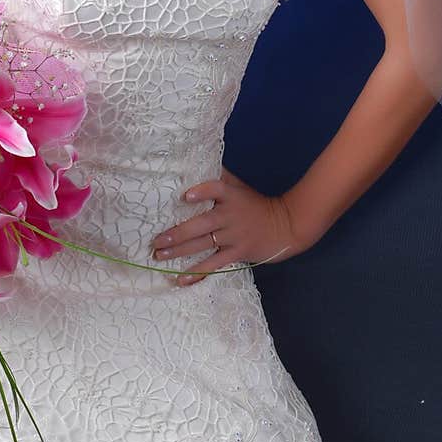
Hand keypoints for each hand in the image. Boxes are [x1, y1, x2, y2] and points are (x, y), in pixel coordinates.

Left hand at [149, 167, 309, 286]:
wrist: (285, 226)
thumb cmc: (255, 204)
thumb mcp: (239, 187)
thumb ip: (220, 177)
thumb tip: (196, 162)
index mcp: (230, 196)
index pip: (215, 189)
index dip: (202, 192)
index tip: (186, 197)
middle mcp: (230, 215)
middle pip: (201, 224)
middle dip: (177, 234)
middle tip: (156, 240)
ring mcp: (233, 236)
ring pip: (203, 244)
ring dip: (179, 251)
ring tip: (159, 255)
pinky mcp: (237, 253)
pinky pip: (215, 264)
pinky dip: (198, 273)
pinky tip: (181, 279)